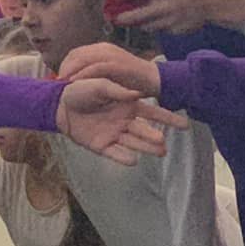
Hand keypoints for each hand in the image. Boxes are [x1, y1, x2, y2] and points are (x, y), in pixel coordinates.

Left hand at [55, 77, 185, 163]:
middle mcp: (124, 121)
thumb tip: (136, 94)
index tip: (185, 125)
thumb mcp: (98, 85)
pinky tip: (134, 160)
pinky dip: (124, 157)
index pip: (152, 114)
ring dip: (145, 147)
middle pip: (144, 131)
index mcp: (127, 106)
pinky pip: (115, 153)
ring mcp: (114, 135)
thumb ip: (116, 91)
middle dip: (155, 137)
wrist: (59, 105)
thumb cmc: (80, 91)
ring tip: (160, 152)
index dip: (168, 119)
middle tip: (164, 143)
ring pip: (134, 143)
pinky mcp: (102, 146)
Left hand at [58, 41, 160, 95]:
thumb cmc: (132, 79)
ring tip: (62, 83)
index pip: (76, 52)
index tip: (59, 77)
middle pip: (76, 54)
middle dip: (64, 67)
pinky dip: (82, 74)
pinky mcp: (116, 64)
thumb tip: (78, 78)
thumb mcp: (110, 72)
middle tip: (57, 81)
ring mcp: (111, 55)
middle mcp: (105, 48)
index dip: (65, 64)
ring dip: (70, 70)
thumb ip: (96, 71)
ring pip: (83, 59)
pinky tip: (74, 83)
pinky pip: (94, 67)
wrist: (153, 79)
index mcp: (102, 48)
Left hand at [106, 0, 244, 34]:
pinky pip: (161, 29)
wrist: (212, 1)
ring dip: (140, 24)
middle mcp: (162, 6)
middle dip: (123, 18)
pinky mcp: (175, 30)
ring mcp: (169, 20)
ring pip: (147, 26)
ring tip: (136, 21)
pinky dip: (158, 26)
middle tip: (115, 19)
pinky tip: (160, 21)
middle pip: (135, 16)